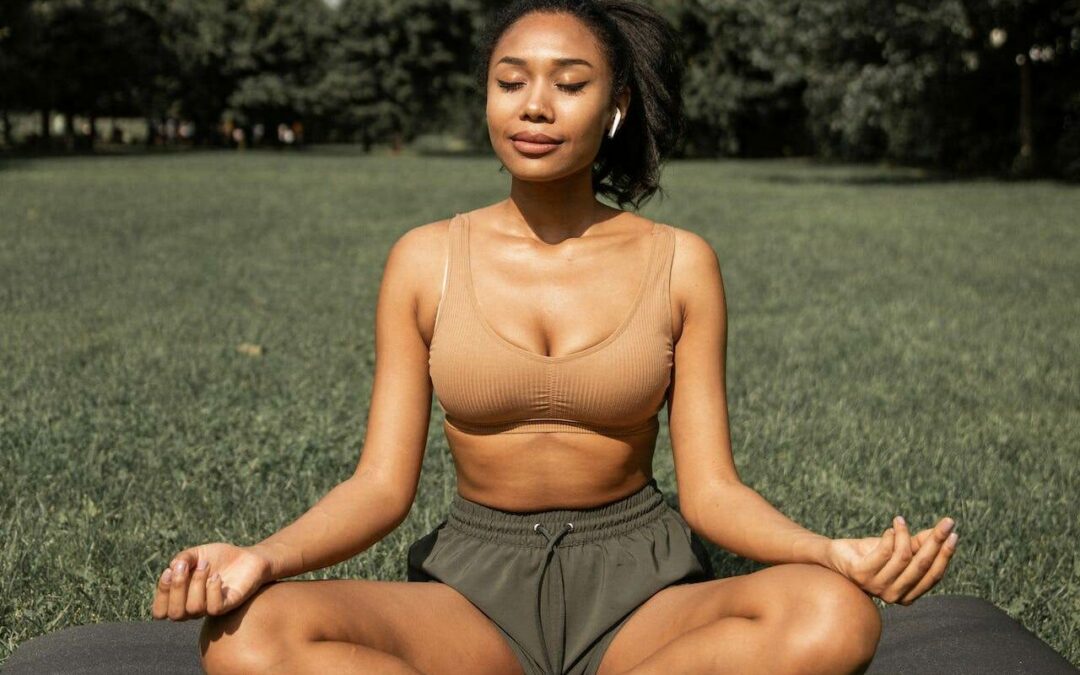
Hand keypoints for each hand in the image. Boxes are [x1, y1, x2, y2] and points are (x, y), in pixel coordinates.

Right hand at [151, 542, 272, 620]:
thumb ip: (182, 559)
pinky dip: (213, 590)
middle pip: (174, 614)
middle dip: (176, 588)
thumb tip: (173, 567)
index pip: (160, 612)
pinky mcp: (229, 605)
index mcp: (181, 598)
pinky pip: (214, 608)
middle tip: (185, 566)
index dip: (161, 594)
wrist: (248, 557)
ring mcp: (211, 608)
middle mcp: (194, 608)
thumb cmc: (219, 558)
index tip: (169, 571)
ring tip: (206, 565)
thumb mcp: (197, 554)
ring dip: (196, 583)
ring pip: (193, 609)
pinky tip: (218, 576)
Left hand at [825, 516, 958, 604]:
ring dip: (905, 534)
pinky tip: (889, 529)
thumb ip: (920, 544)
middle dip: (936, 541)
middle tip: (946, 521)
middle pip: (921, 565)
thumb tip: (945, 531)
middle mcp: (893, 595)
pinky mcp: (861, 573)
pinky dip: (891, 536)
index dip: (945, 554)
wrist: (836, 556)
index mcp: (907, 594)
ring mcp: (876, 586)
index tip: (953, 532)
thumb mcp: (900, 548)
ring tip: (900, 521)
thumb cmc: (870, 553)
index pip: (933, 575)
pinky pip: (884, 551)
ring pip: (903, 557)